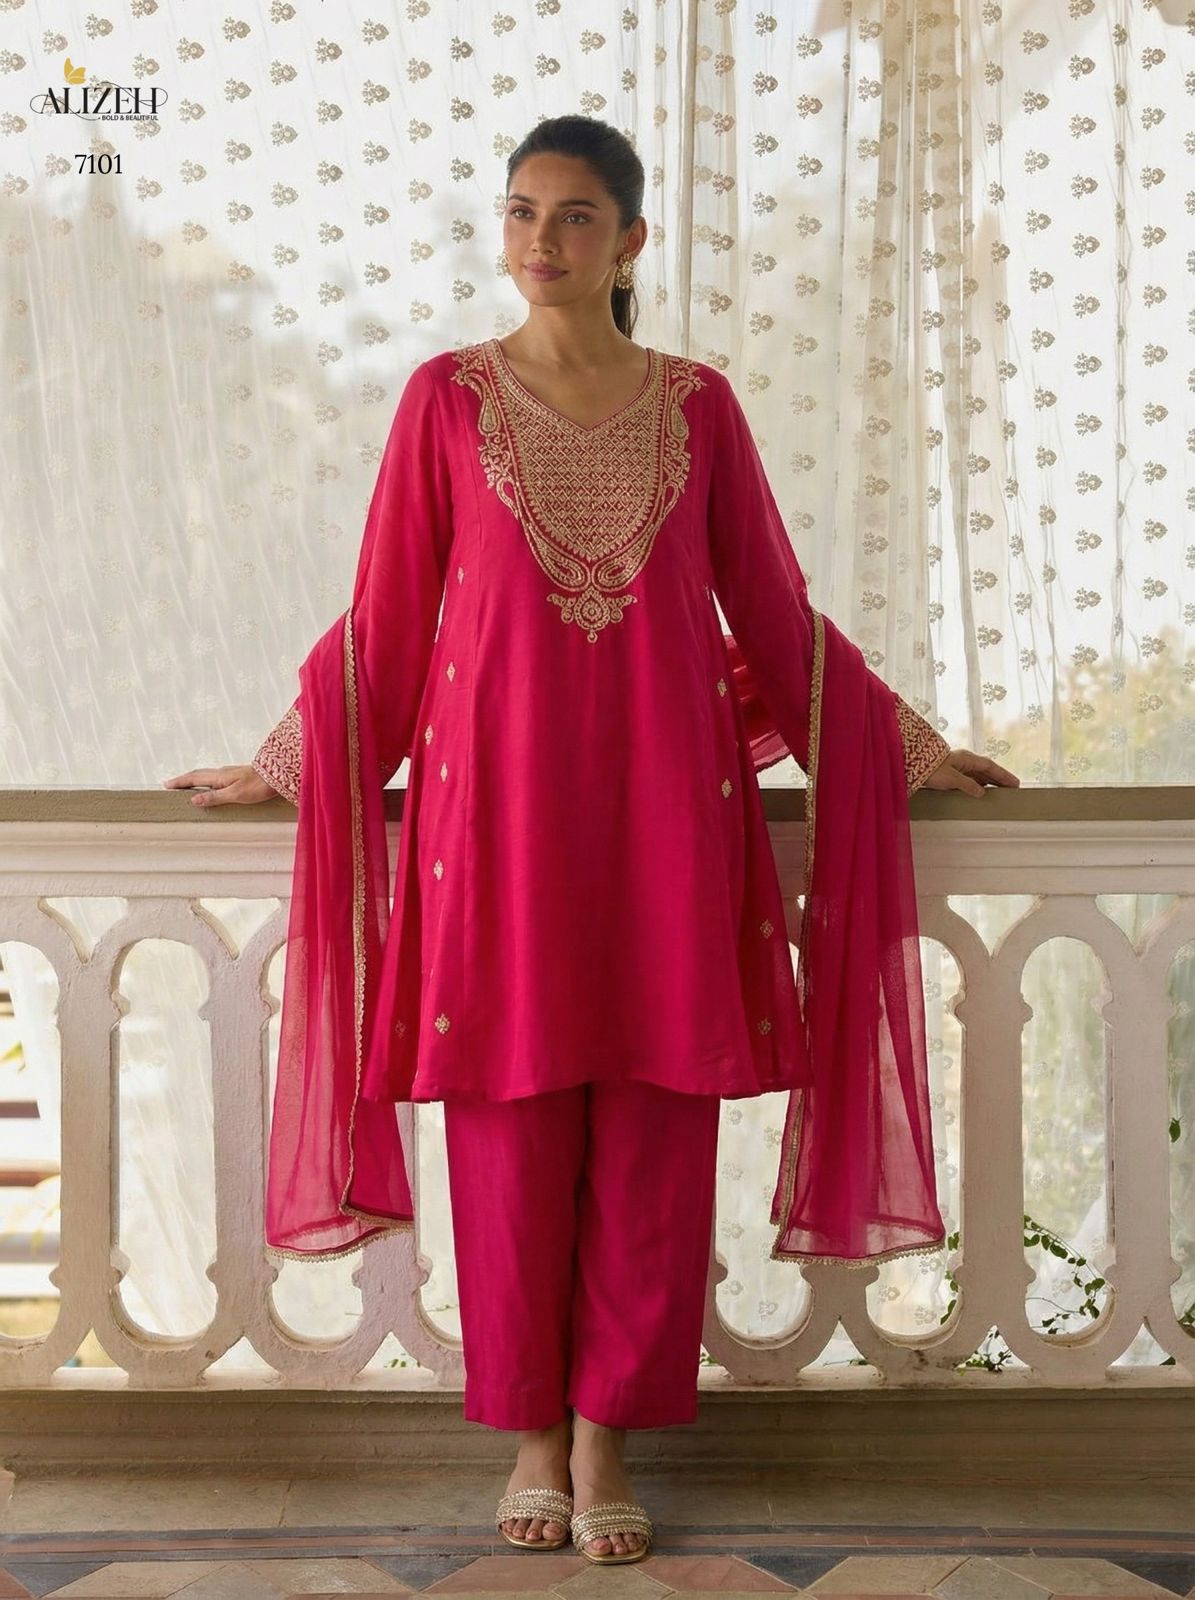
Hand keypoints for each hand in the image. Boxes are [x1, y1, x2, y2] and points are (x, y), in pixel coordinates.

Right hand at [162, 764, 279, 806]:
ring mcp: (230, 773)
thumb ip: (214, 797)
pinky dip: (206, 781)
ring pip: (207, 775)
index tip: (166, 784)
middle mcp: (222, 772)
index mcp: (219, 776)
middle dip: (184, 780)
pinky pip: (215, 777)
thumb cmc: (259, 786)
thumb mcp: (235, 795)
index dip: (180, 782)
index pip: (194, 778)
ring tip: (186, 785)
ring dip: (194, 779)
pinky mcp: (238, 775)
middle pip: (198, 774)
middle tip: (171, 784)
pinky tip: (211, 785)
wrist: (279, 775)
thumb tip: (193, 799)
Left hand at [921, 749, 1019, 797]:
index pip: (990, 766)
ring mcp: (957, 766)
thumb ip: (968, 785)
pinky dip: (978, 784)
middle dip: (999, 778)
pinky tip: (980, 791)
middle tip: (1012, 789)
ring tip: (1000, 791)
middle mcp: (964, 760)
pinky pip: (970, 778)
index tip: (1015, 783)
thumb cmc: (931, 770)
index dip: (1003, 775)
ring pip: (978, 774)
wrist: (911, 765)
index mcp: (967, 759)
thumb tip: (982, 792)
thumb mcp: (951, 779)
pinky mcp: (950, 772)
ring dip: (990, 781)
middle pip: (986, 770)